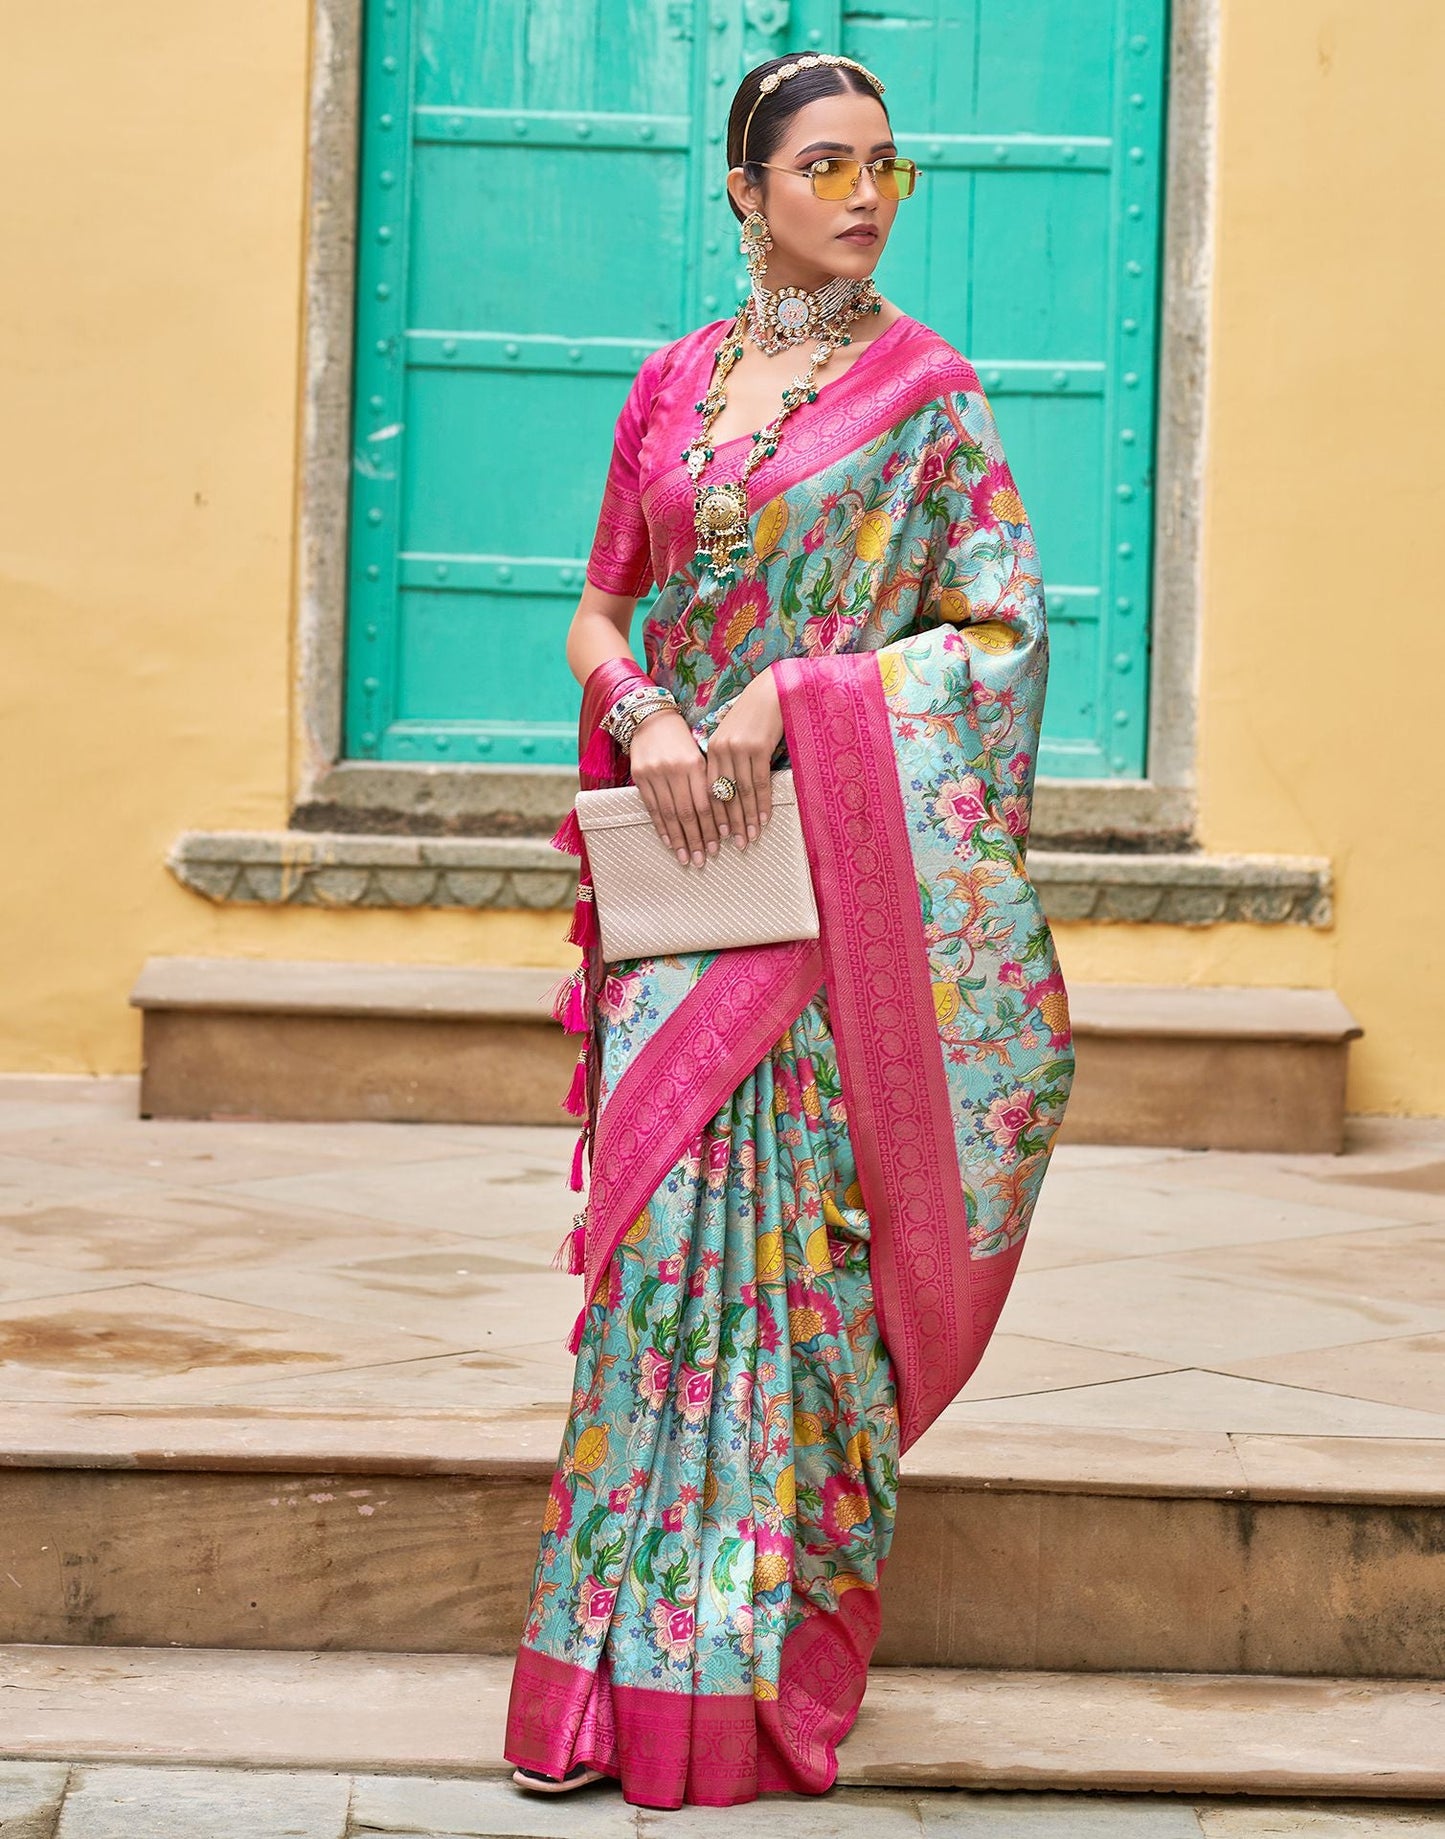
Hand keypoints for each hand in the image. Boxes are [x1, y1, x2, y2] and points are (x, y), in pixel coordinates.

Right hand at [628, 710, 721, 866]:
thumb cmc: (681, 738)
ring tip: (687, 857)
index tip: (719, 845)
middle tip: (703, 859)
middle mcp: (674, 770)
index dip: (712, 826)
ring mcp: (655, 774)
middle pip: (687, 812)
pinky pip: (652, 808)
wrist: (650, 718)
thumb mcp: (698, 755)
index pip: (705, 802)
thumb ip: (706, 781)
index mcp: (694, 764)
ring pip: (669, 814)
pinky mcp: (640, 777)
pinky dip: (661, 827)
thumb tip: (720, 814)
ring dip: (678, 839)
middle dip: (696, 839)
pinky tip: (669, 841)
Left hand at [705, 665, 783, 850]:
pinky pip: (759, 782)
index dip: (714, 816)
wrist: (773, 689)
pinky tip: (763, 819)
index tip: (718, 836)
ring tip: (750, 838)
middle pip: (724, 795)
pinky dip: (762, 804)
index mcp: (712, 748)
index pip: (709, 790)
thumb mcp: (734, 736)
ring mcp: (739, 748)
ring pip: (742, 792)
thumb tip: (729, 793)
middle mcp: (722, 749)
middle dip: (730, 823)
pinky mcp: (758, 747)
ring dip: (747, 818)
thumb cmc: (755, 716)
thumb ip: (728, 760)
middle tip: (735, 845)